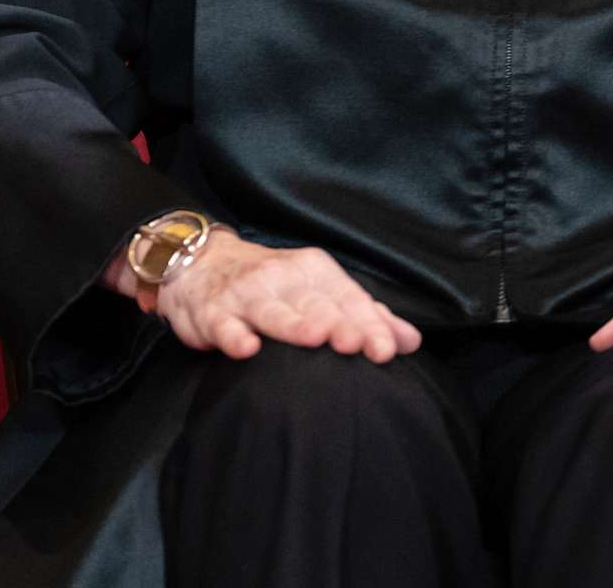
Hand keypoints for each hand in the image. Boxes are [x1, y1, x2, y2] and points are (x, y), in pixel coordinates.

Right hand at [102, 231, 420, 361]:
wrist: (201, 263)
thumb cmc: (273, 286)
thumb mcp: (319, 292)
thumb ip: (364, 316)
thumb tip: (411, 340)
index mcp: (316, 272)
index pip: (349, 299)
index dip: (370, 324)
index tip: (389, 350)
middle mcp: (285, 278)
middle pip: (317, 304)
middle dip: (339, 324)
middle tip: (359, 345)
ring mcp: (247, 293)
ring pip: (274, 310)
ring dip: (294, 323)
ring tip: (315, 337)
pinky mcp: (212, 311)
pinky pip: (224, 324)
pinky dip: (234, 335)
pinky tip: (247, 349)